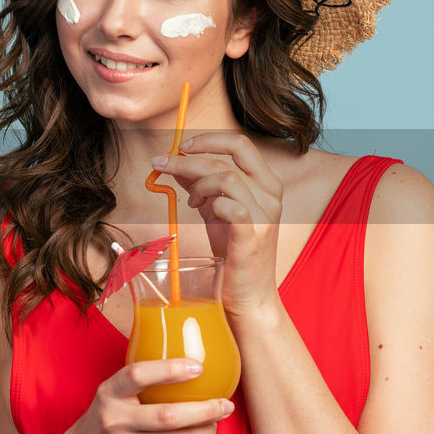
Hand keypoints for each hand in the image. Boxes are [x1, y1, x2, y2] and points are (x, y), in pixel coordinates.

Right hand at [56, 358, 233, 433]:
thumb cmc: (103, 423)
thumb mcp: (110, 397)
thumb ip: (137, 385)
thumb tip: (187, 367)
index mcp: (109, 393)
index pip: (138, 374)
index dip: (170, 369)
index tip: (197, 367)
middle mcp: (114, 419)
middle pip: (169, 415)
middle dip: (204, 410)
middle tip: (225, 405)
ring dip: (203, 433)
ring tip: (216, 424)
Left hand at [152, 132, 283, 319]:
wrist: (248, 294)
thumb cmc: (233, 252)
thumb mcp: (214, 210)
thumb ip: (200, 185)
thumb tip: (174, 162)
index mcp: (266, 183)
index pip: (240, 144)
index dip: (208, 139)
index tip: (180, 145)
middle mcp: (271, 195)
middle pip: (229, 156)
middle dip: (190, 156)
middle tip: (162, 163)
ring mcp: (265, 214)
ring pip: (226, 177)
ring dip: (198, 183)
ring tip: (190, 200)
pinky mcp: (253, 235)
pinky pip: (230, 205)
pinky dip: (210, 203)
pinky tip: (201, 212)